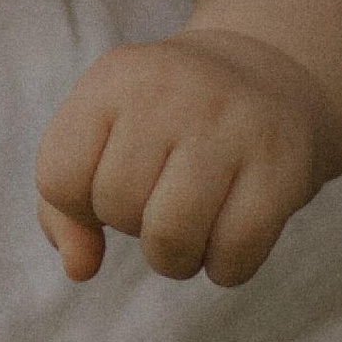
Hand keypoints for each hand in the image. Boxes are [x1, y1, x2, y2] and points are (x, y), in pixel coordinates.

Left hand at [34, 30, 339, 287]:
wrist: (270, 73)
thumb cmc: (166, 122)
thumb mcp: (102, 133)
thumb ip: (64, 205)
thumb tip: (79, 268)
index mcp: (114, 78)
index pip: (59, 176)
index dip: (78, 205)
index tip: (107, 186)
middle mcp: (170, 91)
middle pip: (117, 208)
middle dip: (132, 225)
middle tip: (160, 200)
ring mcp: (231, 125)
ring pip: (171, 238)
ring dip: (174, 258)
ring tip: (188, 231)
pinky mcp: (283, 166)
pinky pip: (235, 254)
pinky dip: (225, 268)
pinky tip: (228, 240)